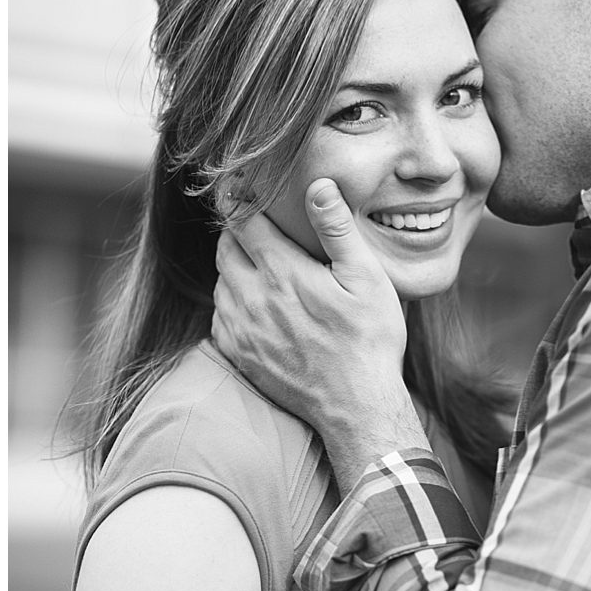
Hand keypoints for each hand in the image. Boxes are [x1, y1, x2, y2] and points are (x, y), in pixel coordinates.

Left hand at [212, 180, 426, 486]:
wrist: (357, 406)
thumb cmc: (370, 340)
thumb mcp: (367, 278)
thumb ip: (337, 229)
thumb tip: (319, 184)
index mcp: (282, 272)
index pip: (243, 221)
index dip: (240, 200)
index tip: (242, 189)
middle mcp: (252, 298)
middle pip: (225, 248)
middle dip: (238, 232)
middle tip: (258, 227)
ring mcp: (242, 329)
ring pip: (221, 281)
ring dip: (235, 267)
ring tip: (262, 266)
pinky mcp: (240, 355)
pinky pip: (221, 316)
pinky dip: (233, 303)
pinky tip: (258, 305)